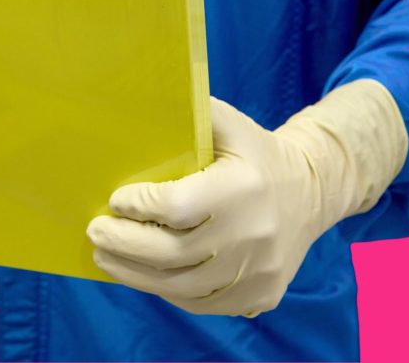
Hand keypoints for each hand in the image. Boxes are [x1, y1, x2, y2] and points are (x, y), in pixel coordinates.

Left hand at [87, 80, 406, 315]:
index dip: (138, 206)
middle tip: (95, 232)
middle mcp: (253, 234)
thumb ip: (188, 114)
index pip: (176, 207)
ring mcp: (258, 271)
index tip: (115, 200)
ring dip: (133, 274)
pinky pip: (201, 303)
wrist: (313, 192)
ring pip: (181, 286)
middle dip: (123, 244)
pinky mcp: (260, 295)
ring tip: (104, 256)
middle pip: (172, 253)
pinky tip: (141, 275)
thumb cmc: (254, 154)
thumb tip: (131, 104)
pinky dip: (164, 291)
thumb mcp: (228, 124)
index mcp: (242, 187)